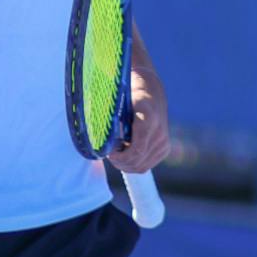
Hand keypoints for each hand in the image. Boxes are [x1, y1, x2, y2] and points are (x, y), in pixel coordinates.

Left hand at [108, 28, 169, 174]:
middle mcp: (159, 132)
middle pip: (137, 161)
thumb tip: (92, 136)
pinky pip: (146, 165)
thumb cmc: (127, 93)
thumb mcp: (115, 102)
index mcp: (147, 118)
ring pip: (141, 166)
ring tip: (116, 151)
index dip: (119, 157)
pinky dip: (133, 162)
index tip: (108, 152)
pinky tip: (125, 150)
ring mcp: (163, 141)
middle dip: (120, 161)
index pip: (136, 151)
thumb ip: (106, 118)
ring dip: (125, 163)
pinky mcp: (164, 148)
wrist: (150, 89)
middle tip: (109, 153)